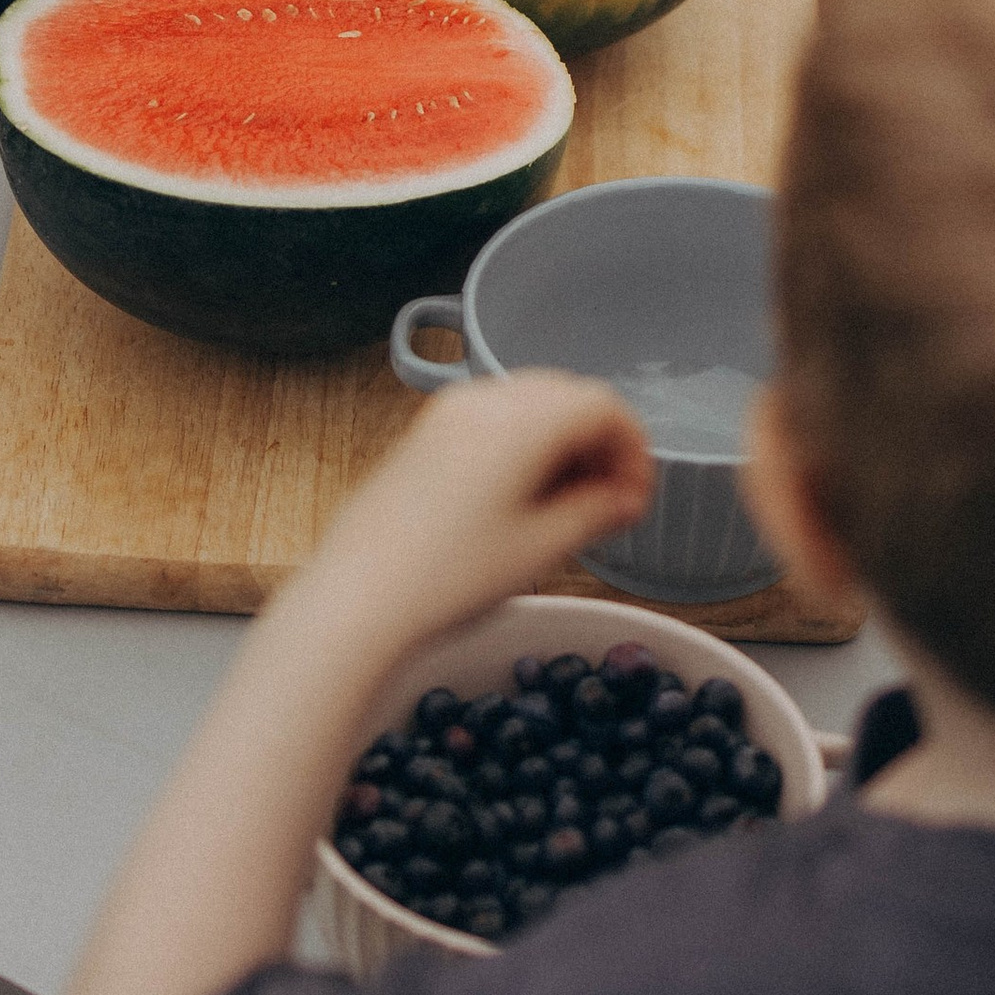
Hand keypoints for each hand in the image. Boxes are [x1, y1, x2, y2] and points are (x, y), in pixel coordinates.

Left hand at [290, 369, 655, 666]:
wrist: (357, 598)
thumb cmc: (447, 578)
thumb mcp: (541, 548)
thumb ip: (597, 511)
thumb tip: (624, 498)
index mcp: (521, 419)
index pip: (603, 405)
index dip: (635, 450)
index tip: (637, 497)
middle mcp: (482, 400)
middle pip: (566, 396)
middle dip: (599, 444)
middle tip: (611, 503)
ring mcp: (447, 415)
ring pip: (529, 405)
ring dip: (562, 444)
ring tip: (569, 508)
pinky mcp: (424, 436)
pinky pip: (492, 421)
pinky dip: (523, 447)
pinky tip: (523, 500)